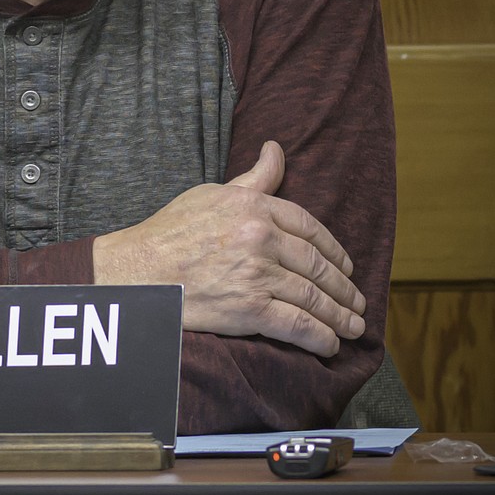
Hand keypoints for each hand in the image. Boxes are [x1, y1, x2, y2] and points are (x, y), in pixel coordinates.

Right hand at [91, 141, 366, 356]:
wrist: (138, 271)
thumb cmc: (170, 231)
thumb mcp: (213, 194)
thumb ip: (253, 179)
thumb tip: (275, 149)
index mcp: (254, 206)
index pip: (309, 227)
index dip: (334, 249)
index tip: (346, 266)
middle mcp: (261, 237)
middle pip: (317, 265)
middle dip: (343, 288)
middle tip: (357, 302)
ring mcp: (257, 274)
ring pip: (313, 297)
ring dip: (339, 316)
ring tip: (353, 326)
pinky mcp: (249, 309)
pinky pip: (297, 325)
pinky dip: (320, 337)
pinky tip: (330, 344)